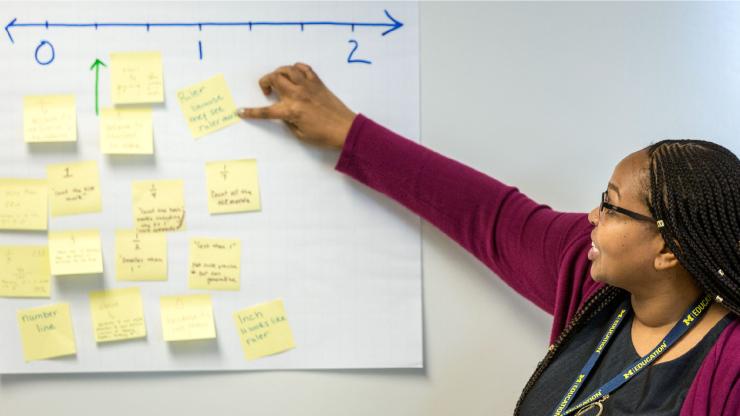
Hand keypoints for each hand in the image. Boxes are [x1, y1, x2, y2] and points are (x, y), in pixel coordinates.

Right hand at [237, 63, 356, 148]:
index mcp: (291, 111)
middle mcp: (297, 94)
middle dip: (265, 82)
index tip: (241, 111)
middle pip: (274, 78)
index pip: (266, 111)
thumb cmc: (323, 136)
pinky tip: (294, 76)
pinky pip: (303, 68)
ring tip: (279, 82)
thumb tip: (283, 111)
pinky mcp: (317, 82)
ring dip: (279, 73)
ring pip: (286, 69)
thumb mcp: (300, 134)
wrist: (345, 129)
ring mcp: (308, 86)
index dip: (251, 112)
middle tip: (268, 91)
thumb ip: (288, 121)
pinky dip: (295, 68)